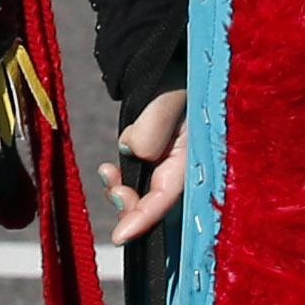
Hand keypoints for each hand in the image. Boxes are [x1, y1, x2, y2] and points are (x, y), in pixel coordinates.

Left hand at [111, 88, 188, 243]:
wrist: (176, 67)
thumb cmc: (179, 80)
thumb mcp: (169, 98)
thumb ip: (153, 127)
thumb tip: (133, 153)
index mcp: (196, 158)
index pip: (168, 197)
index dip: (144, 219)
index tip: (119, 237)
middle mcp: (187, 169)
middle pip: (158, 207)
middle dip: (131, 206)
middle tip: (112, 188)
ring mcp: (173, 169)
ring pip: (146, 198)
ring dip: (124, 194)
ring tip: (107, 173)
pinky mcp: (160, 165)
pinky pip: (140, 184)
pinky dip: (123, 182)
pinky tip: (111, 171)